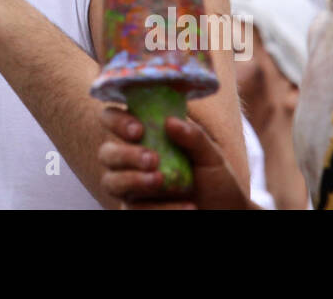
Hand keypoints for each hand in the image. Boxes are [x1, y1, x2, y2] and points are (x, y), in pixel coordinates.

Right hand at [98, 105, 252, 209]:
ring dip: (133, 180)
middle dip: (125, 154)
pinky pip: (135, 210)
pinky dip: (162, 207)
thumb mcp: (212, 156)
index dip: (117, 121)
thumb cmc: (216, 180)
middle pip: (106, 153)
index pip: (113, 119)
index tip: (139, 130)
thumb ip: (193, 137)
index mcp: (145, 137)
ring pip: (111, 182)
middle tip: (152, 159)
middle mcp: (131, 161)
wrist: (226, 213)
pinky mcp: (137, 211)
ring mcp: (131, 188)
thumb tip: (170, 122)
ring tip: (163, 182)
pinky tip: (188, 206)